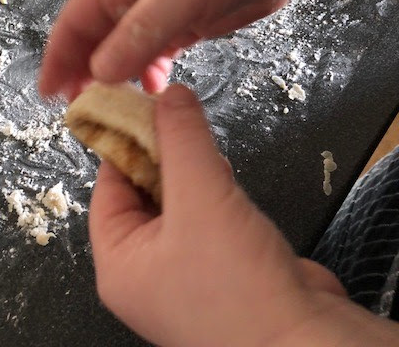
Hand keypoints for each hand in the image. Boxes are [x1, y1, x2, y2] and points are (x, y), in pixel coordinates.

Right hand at [39, 0, 292, 97]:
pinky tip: (154, 89)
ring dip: (116, 76)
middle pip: (96, 37)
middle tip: (82, 110)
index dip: (58, 55)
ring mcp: (160, 10)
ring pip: (124, 48)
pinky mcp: (184, 24)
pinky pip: (155, 52)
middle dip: (84, 71)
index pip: (76, 20)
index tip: (49, 93)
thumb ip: (140, 31)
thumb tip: (98, 72)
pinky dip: (149, 72)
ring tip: (116, 107)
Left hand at [89, 85, 398, 346]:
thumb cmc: (238, 288)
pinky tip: (229, 184)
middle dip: (165, 156)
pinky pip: (206, 218)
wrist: (305, 345)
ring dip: (194, 175)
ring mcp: (183, 273)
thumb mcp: (201, 197)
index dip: (126, 141)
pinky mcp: (219, 270)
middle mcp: (145, 271)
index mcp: (119, 263)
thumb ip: (182, 139)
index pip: (108, 184)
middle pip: (142, 190)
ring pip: (178, 202)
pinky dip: (215, 196)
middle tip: (183, 127)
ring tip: (210, 157)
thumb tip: (169, 93)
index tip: (146, 106)